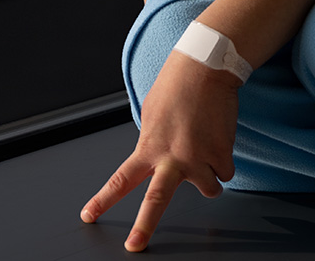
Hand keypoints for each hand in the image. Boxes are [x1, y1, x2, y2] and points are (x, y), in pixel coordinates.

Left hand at [80, 50, 240, 251]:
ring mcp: (197, 160)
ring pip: (209, 189)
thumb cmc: (176, 88)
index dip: (102, 200)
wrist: (204, 70)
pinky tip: (218, 138)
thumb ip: (152, 143)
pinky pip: (226, 172)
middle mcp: (171, 158)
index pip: (120, 180)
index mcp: (148, 147)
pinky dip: (224, 160)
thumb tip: (157, 159)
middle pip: (155, 202)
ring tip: (206, 148)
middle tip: (134, 247)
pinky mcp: (221, 156)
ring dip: (210, 175)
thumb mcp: (151, 116)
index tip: (88, 215)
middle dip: (144, 228)